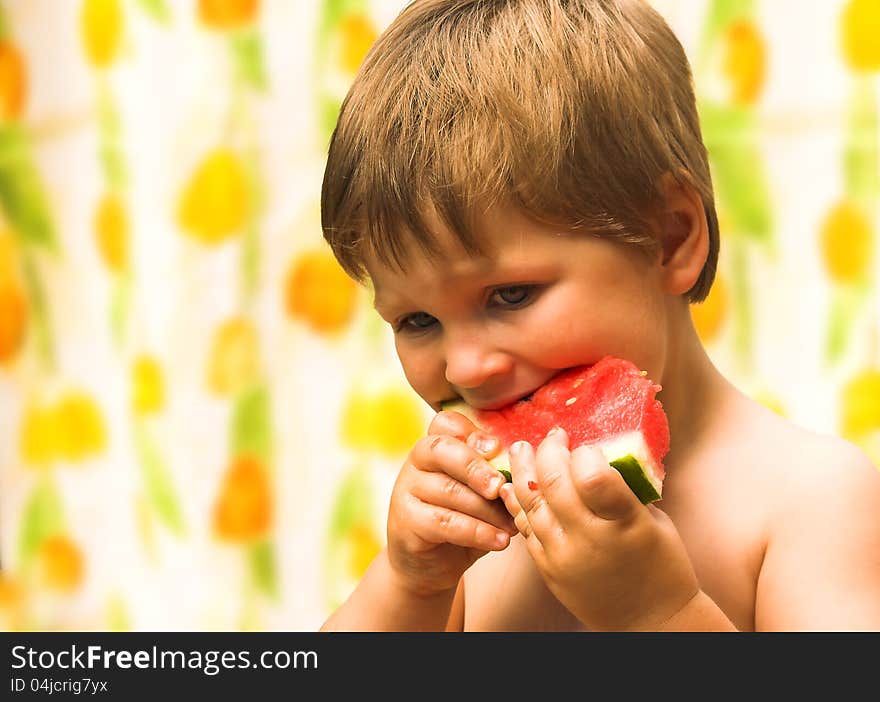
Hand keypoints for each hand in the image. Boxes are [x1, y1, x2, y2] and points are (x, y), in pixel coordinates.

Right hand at [386, 410, 516, 597]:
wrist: (431, 564)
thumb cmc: (464, 519)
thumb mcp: (479, 493)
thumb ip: (492, 475)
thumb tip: (524, 465)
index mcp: (436, 446)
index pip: (446, 423)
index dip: (471, 433)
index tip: (497, 449)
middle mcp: (417, 462)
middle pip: (442, 450)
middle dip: (477, 468)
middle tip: (503, 487)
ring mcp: (406, 490)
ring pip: (449, 490)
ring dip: (487, 510)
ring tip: (512, 525)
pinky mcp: (405, 521)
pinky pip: (445, 522)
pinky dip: (478, 532)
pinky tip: (500, 541)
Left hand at [499, 427, 699, 630]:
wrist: (650, 623)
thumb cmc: (661, 565)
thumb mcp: (654, 521)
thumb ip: (624, 489)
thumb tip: (597, 452)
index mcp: (625, 524)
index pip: (593, 476)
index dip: (584, 453)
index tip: (586, 446)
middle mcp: (590, 540)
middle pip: (554, 483)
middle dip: (548, 451)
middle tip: (552, 436)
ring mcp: (564, 556)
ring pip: (531, 503)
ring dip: (522, 470)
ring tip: (520, 449)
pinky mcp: (548, 569)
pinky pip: (525, 528)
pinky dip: (516, 503)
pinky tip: (511, 484)